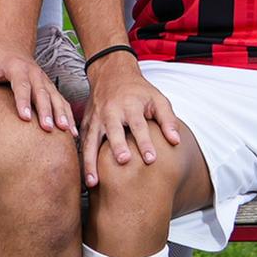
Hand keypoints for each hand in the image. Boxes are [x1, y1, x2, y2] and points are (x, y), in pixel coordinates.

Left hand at [0, 31, 75, 132]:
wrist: (9, 46)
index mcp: (16, 67)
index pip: (21, 84)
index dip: (23, 100)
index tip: (24, 117)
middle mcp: (34, 73)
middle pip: (42, 92)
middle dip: (46, 110)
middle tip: (48, 128)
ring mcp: (44, 80)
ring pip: (55, 97)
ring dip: (62, 114)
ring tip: (66, 132)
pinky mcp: (49, 87)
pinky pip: (61, 101)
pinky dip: (68, 115)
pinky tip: (72, 132)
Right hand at [78, 55, 181, 190]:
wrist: (111, 73)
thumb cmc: (138, 90)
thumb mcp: (158, 99)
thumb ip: (167, 120)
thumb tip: (176, 141)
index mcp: (129, 105)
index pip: (138, 125)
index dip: (145, 142)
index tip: (151, 159)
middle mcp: (110, 112)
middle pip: (113, 131)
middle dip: (117, 146)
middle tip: (123, 162)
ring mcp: (95, 118)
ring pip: (90, 142)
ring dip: (90, 162)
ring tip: (93, 183)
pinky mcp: (85, 124)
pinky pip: (81, 143)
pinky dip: (81, 159)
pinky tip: (83, 177)